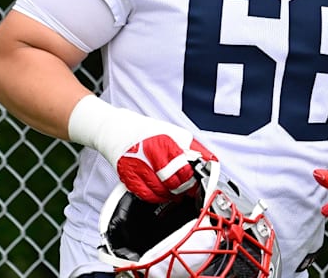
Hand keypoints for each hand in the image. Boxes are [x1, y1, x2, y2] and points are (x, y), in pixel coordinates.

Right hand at [67, 95, 216, 203]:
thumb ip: (193, 148)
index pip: (184, 170)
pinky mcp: (127, 177)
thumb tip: (211, 161)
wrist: (116, 130)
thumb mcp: (175, 132)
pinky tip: (161, 193)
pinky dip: (156, 197)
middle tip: (188, 190)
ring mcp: (137, 167)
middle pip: (172, 183)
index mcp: (164, 143)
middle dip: (183, 190)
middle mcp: (149, 156)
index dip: (193, 181)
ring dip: (171, 195)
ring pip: (159, 192)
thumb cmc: (147, 131)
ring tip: (176, 193)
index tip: (198, 185)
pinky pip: (145, 194)